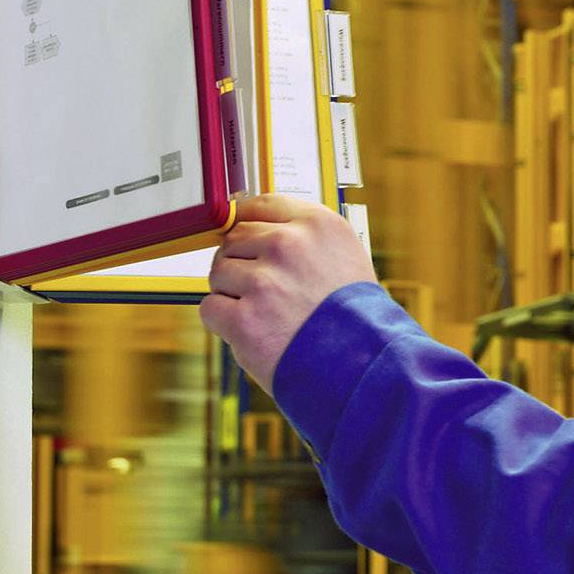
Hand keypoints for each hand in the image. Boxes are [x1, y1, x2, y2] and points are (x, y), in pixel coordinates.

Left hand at [198, 192, 376, 390]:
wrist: (362, 368)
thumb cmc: (357, 318)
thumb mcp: (346, 257)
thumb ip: (304, 237)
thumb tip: (257, 228)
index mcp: (317, 225)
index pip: (261, 205)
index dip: (248, 222)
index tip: (245, 237)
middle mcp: (288, 245)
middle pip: (234, 239)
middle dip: (240, 263)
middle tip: (261, 290)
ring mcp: (264, 282)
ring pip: (218, 273)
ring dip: (232, 293)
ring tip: (264, 314)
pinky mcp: (244, 319)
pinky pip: (210, 308)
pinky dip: (223, 323)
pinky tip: (252, 332)